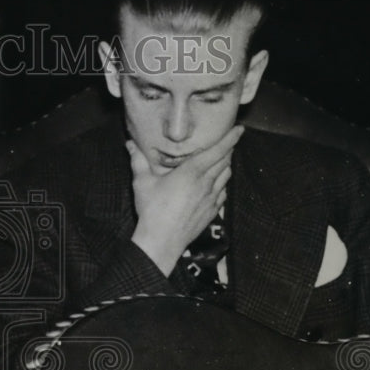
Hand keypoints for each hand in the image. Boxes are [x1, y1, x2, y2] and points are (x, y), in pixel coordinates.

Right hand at [128, 126, 242, 274]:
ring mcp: (211, 198)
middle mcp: (206, 183)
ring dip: (226, 165)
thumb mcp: (142, 183)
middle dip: (229, 149)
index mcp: (192, 171)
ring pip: (226, 176)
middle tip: (229, 141)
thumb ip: (138, 161)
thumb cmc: (152, 210)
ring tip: (223, 160)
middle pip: (225, 161)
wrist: (162, 240)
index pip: (217, 150)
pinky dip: (223, 183)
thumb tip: (130, 145)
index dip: (230, 138)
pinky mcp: (212, 211)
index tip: (239, 129)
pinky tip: (217, 184)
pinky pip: (223, 192)